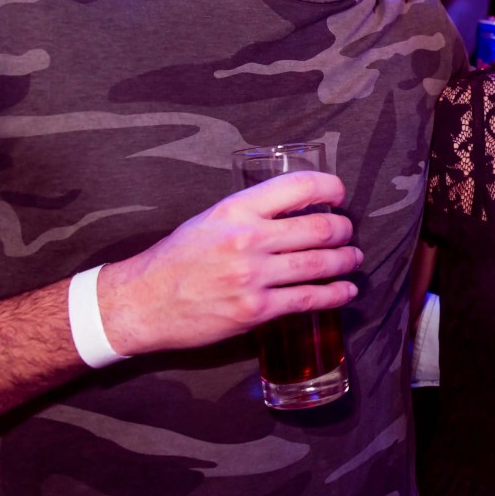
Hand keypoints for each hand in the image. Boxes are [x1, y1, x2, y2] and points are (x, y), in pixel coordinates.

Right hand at [100, 171, 361, 356]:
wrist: (141, 303)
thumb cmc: (176, 259)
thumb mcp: (210, 220)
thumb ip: (250, 213)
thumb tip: (295, 209)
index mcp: (236, 210)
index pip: (298, 186)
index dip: (330, 187)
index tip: (339, 194)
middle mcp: (247, 239)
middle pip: (319, 227)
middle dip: (343, 229)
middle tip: (348, 232)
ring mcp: (252, 276)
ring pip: (320, 264)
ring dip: (346, 260)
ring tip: (353, 258)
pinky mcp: (255, 309)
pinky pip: (309, 299)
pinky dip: (335, 294)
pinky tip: (346, 290)